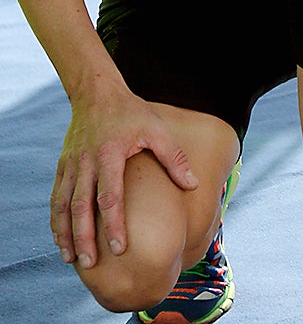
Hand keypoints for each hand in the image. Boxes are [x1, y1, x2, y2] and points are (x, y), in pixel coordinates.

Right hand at [52, 91, 195, 267]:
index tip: (119, 249)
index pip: (110, 196)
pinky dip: (56, 221)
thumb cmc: (132, 112)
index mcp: (110, 154)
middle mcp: (86, 162)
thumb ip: (174, 157)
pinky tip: (61, 239)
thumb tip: (192, 185)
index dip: (114, 225)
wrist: (97, 91)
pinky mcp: (63, 166)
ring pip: (63, 206)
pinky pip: (56, 198)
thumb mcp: (157, 128)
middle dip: (84, 238)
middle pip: (81, 207)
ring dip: (65, 234)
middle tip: (90, 266)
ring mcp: (71, 165)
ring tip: (71, 259)